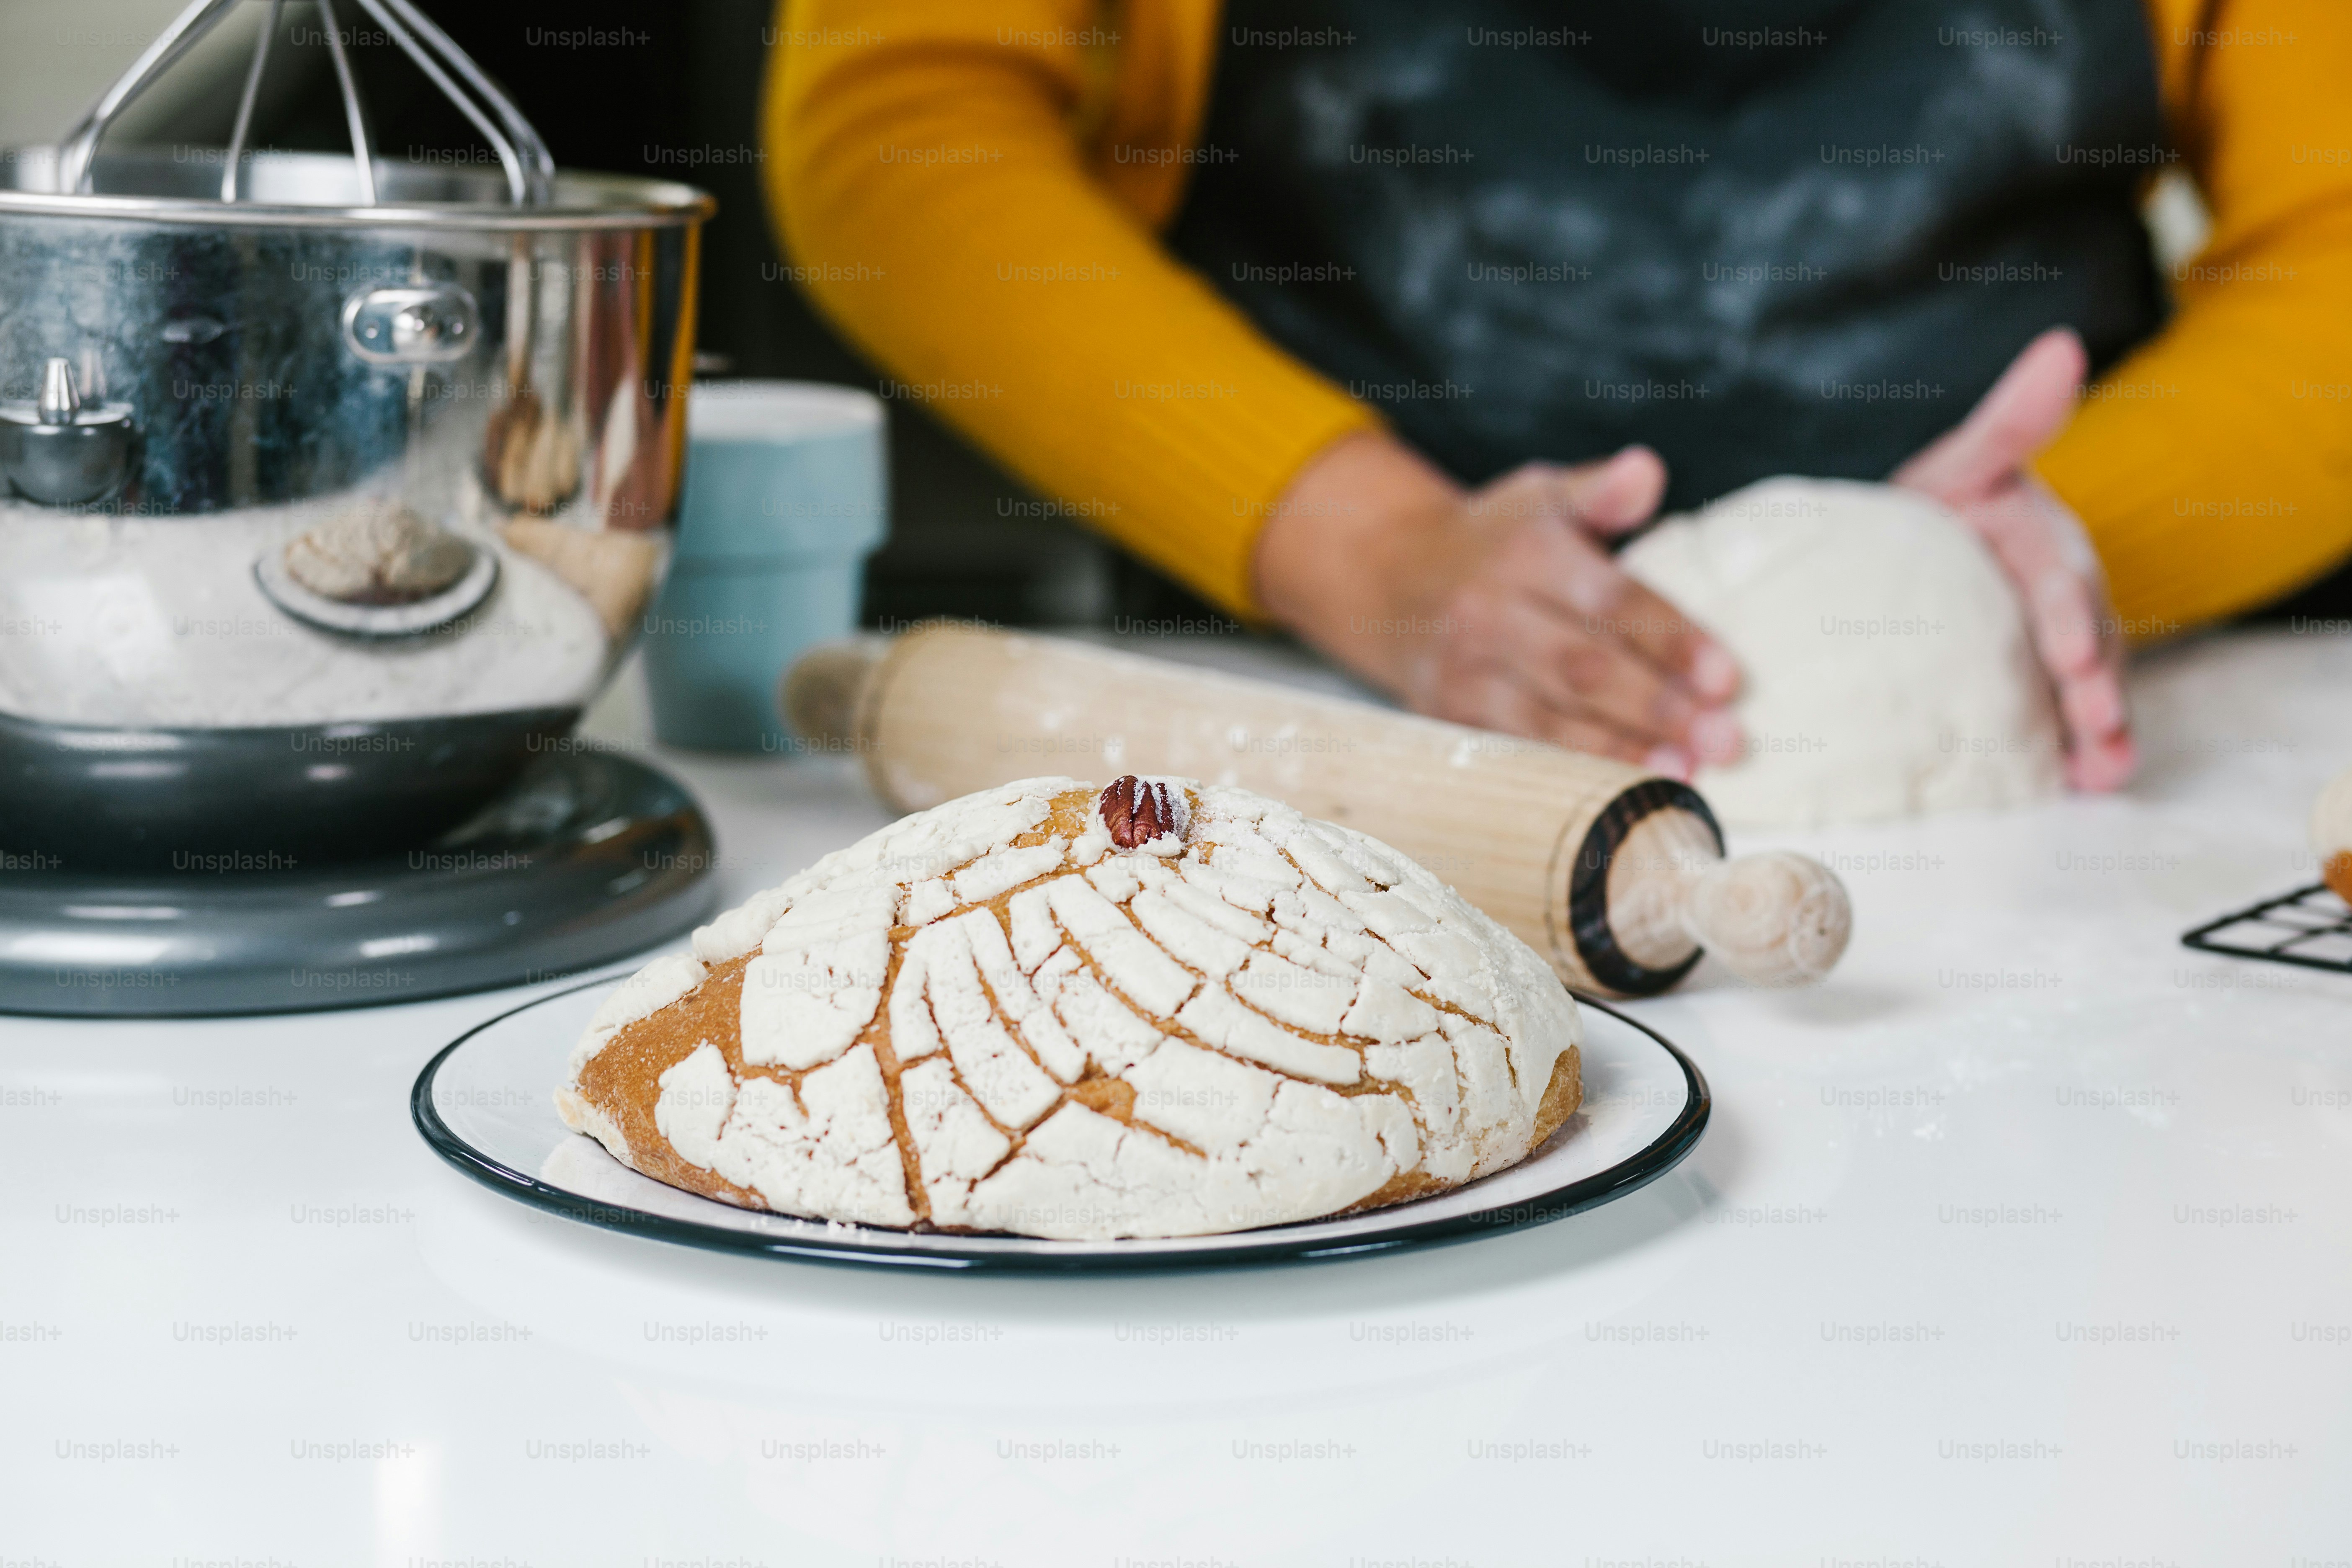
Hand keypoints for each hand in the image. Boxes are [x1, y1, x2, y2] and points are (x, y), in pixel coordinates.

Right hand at [1254, 433, 1742, 775]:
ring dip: (1620, 750)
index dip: (1671, 641)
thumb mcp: (1542, 497)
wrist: (1390, 578)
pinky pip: (1517, 750)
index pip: (1610, 600)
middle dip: (1657, 706)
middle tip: (1726, 739)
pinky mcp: (1450, 715)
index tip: (1728, 678)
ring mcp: (1464, 670)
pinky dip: (1572, 775)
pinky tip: (1623, 792)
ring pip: (1548, 718)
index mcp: (1525, 552)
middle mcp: (1487, 611)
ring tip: (1685, 772)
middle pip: (1583, 666)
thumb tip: (1646, 470)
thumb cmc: (1495, 541)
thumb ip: (1601, 491)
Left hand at [1891, 328, 2134, 790]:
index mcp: (2038, 540)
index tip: (2075, 656)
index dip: (2071, 614)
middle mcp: (2055, 593)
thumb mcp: (1958, 464)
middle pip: (2083, 640)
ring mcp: (2047, 642)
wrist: (1894, 562)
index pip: (2061, 576)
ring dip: (2101, 729)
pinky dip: (2079, 754)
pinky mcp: (2033, 684)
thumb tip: (2063, 348)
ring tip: (2104, 770)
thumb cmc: (1929, 511)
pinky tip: (2085, 784)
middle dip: (2095, 684)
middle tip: (2096, 724)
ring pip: (2084, 685)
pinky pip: (2061, 720)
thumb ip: (2009, 419)